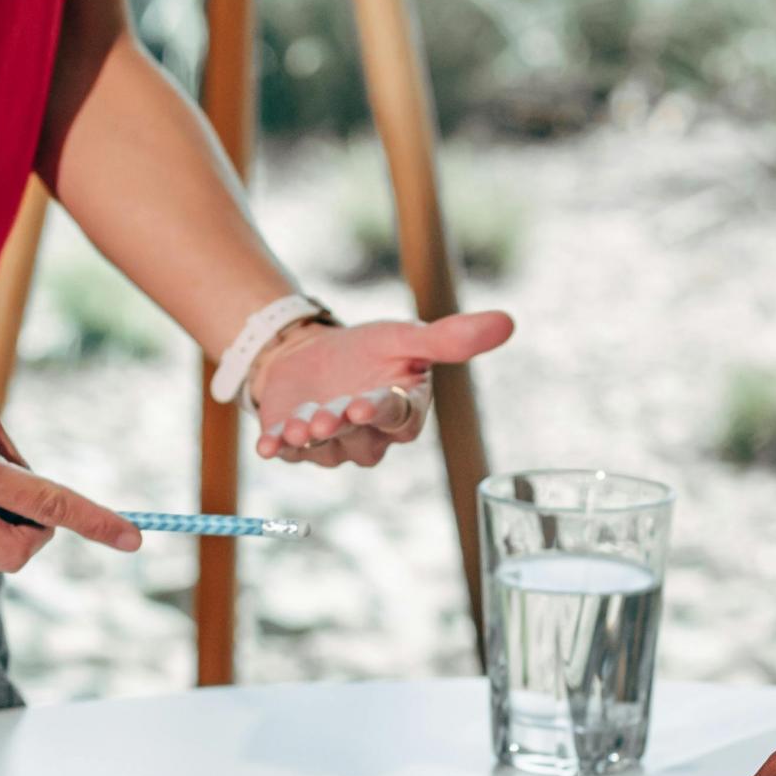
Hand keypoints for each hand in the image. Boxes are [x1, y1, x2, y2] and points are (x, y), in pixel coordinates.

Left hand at [248, 310, 514, 466]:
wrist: (308, 353)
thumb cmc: (366, 350)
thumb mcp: (404, 336)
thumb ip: (449, 339)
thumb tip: (508, 322)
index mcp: (402, 412)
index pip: (400, 419)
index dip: (383, 414)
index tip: (366, 404)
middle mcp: (369, 436)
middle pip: (362, 441)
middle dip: (345, 428)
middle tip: (332, 416)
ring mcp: (332, 445)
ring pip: (326, 451)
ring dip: (312, 439)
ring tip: (301, 424)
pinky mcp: (295, 445)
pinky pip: (289, 454)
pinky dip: (278, 449)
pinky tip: (267, 445)